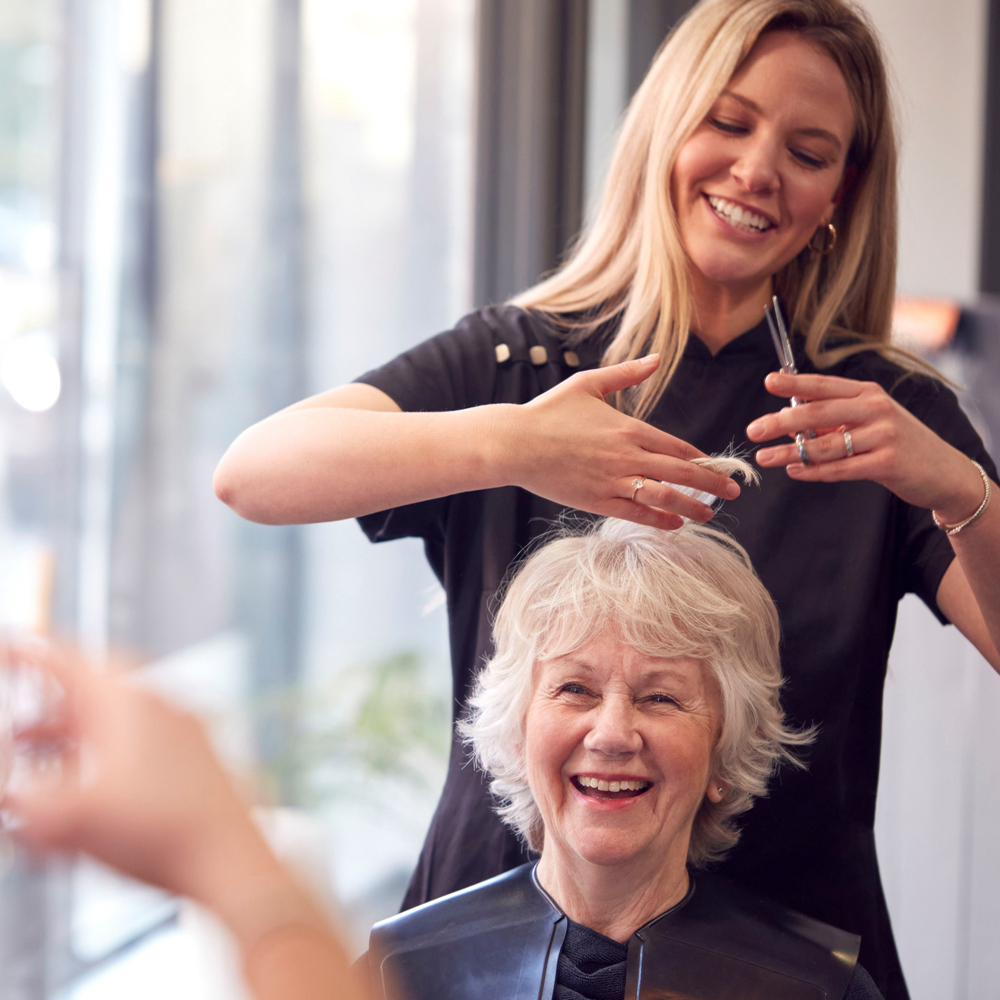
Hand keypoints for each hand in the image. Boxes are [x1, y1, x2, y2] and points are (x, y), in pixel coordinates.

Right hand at [2, 642, 282, 906]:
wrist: (231, 858)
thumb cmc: (165, 832)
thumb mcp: (69, 821)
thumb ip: (23, 806)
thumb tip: (9, 796)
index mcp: (127, 701)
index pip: (67, 661)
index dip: (30, 655)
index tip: (10, 648)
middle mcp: (160, 705)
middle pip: (93, 689)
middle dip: (51, 704)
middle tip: (22, 719)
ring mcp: (183, 730)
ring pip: (116, 718)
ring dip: (74, 734)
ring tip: (41, 758)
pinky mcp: (196, 759)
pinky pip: (141, 741)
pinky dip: (105, 753)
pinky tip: (90, 785)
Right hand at [503, 355, 741, 529]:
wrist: (515, 443)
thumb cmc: (548, 412)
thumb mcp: (589, 384)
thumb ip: (627, 374)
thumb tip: (656, 358)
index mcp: (629, 427)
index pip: (678, 446)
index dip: (703, 459)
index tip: (719, 466)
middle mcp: (627, 455)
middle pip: (682, 472)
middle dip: (712, 483)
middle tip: (733, 492)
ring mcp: (613, 480)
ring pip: (664, 496)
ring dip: (692, 506)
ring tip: (710, 514)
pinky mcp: (597, 500)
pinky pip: (636, 513)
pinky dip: (660, 520)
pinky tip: (675, 523)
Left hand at [747, 371, 984, 520]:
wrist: (943, 472)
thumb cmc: (896, 444)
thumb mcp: (868, 423)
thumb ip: (832, 422)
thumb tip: (787, 424)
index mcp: (868, 393)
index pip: (825, 385)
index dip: (795, 383)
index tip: (768, 381)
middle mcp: (876, 409)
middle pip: (820, 413)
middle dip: (782, 421)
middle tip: (753, 429)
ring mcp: (884, 435)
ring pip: (826, 445)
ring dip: (790, 452)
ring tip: (765, 457)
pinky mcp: (887, 463)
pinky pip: (841, 468)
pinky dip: (814, 471)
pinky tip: (794, 471)